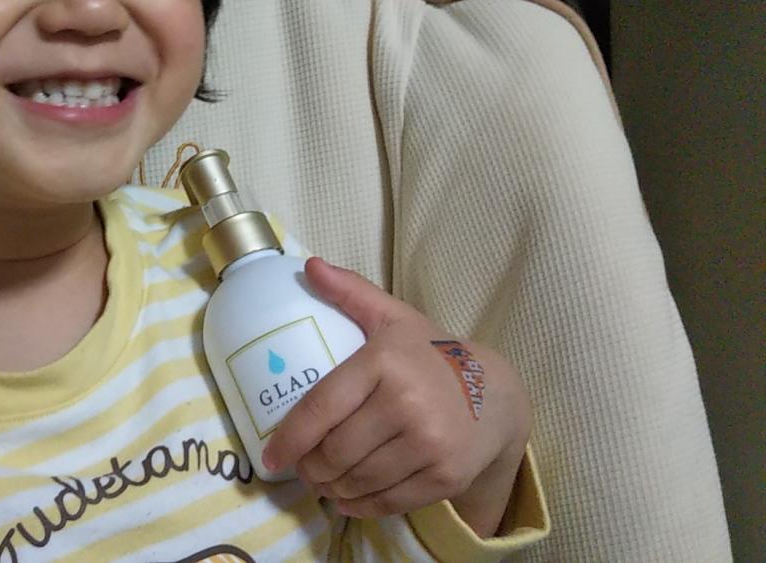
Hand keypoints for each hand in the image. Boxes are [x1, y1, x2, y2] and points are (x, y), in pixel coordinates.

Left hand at [261, 258, 531, 536]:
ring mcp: (429, 444)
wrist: (499, 394)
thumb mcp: (394, 319)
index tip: (270, 457)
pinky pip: (388, 501)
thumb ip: (351, 293)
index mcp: (384, 363)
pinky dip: (361, 505)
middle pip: (335, 452)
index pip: (321, 407)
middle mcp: (406, 405)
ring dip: (331, 488)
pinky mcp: (445, 477)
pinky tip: (348, 498)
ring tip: (323, 481)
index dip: (290, 438)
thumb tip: (308, 266)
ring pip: (358, 481)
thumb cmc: (432, 355)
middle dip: (310, 467)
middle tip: (302, 468)